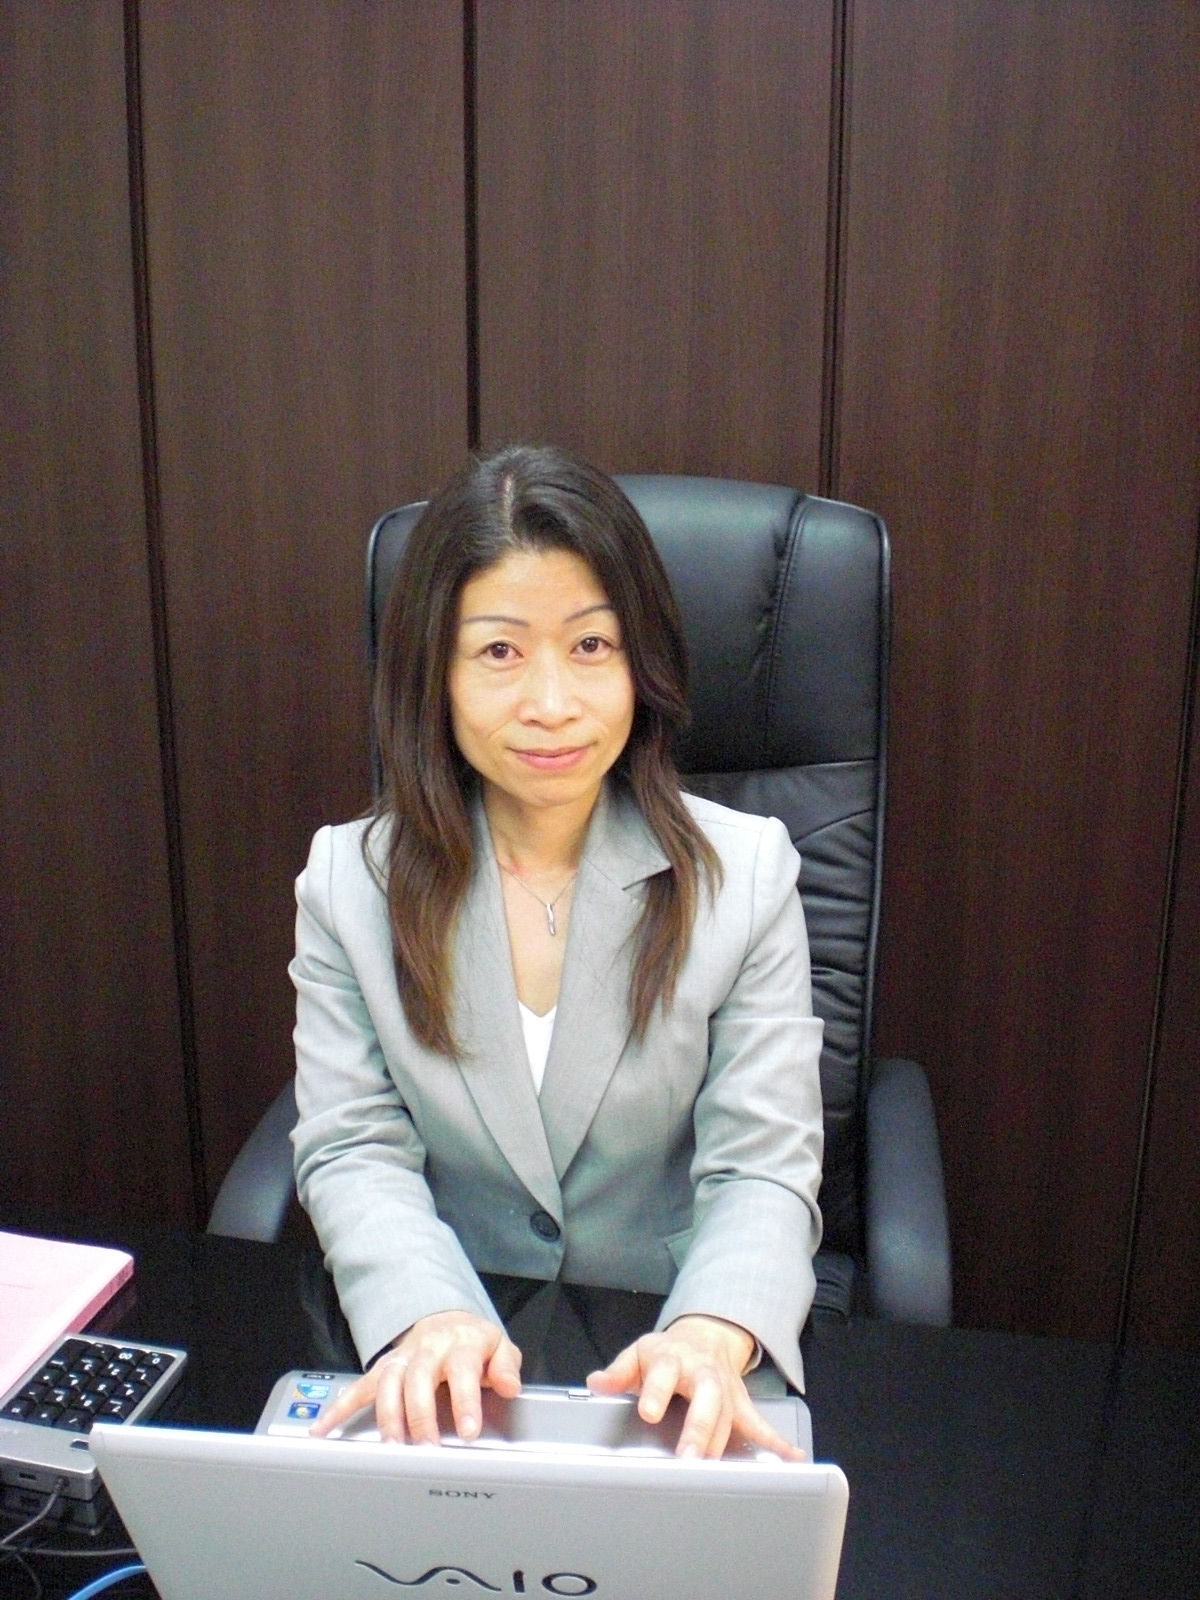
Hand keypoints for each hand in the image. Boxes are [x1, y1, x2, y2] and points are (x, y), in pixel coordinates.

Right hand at [309, 1310, 521, 1444]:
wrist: (447, 1321)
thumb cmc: (474, 1344)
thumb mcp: (500, 1348)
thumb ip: (506, 1366)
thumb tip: (509, 1385)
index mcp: (461, 1343)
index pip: (462, 1368)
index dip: (465, 1400)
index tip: (468, 1431)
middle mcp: (429, 1348)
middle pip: (420, 1377)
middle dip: (421, 1414)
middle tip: (427, 1448)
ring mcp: (402, 1358)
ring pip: (388, 1382)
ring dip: (388, 1415)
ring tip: (392, 1446)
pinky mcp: (382, 1369)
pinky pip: (358, 1387)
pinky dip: (338, 1408)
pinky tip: (323, 1431)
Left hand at [586, 1314, 804, 1461]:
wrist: (705, 1335)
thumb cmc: (666, 1353)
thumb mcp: (639, 1354)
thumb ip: (618, 1371)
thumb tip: (596, 1384)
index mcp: (672, 1358)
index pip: (664, 1371)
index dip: (656, 1391)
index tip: (649, 1413)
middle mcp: (702, 1373)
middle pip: (705, 1396)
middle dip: (699, 1427)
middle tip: (688, 1458)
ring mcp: (724, 1388)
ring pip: (729, 1414)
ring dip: (724, 1443)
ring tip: (719, 1474)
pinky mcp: (740, 1404)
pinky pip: (759, 1423)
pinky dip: (776, 1442)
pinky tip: (791, 1459)